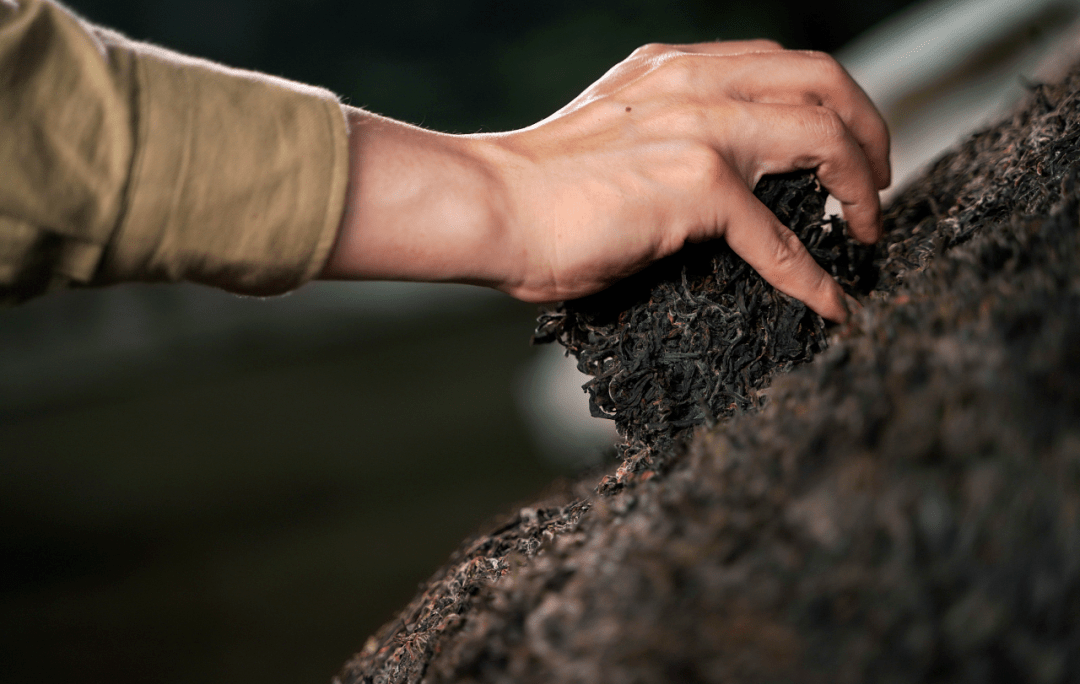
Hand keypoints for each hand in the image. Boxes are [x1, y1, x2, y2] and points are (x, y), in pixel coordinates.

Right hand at [322, 40, 889, 321]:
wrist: (491, 206)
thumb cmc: (539, 187)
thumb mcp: (617, 130)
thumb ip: (668, 132)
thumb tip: (714, 178)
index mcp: (676, 67)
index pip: (780, 62)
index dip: (829, 101)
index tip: (842, 147)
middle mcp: (696, 83)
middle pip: (826, 78)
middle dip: (870, 129)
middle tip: (879, 182)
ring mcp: (702, 129)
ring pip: (826, 136)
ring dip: (863, 188)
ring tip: (868, 231)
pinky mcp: (697, 187)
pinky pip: (780, 239)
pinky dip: (814, 278)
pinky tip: (832, 307)